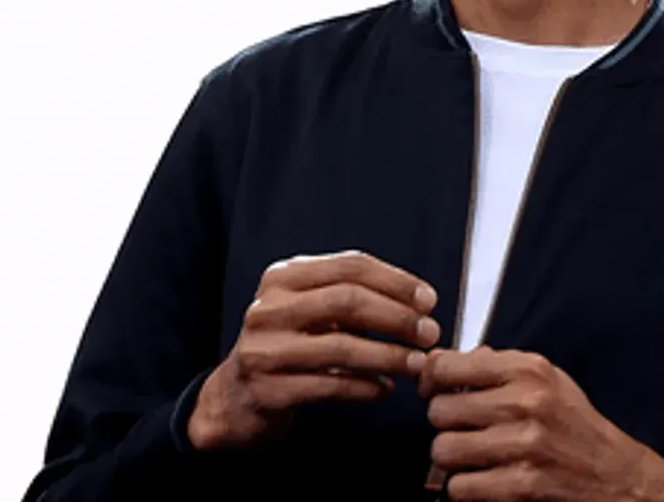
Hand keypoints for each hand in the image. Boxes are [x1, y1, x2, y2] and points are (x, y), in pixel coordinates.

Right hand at [187, 250, 440, 449]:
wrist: (234, 396)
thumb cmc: (288, 344)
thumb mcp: (310, 307)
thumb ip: (354, 295)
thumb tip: (420, 303)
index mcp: (284, 277)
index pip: (350, 266)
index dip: (397, 281)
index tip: (428, 300)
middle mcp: (268, 309)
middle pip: (348, 301)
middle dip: (397, 317)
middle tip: (429, 334)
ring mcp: (263, 351)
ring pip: (341, 348)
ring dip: (388, 356)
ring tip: (416, 364)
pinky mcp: (266, 391)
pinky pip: (328, 387)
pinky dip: (364, 387)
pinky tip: (384, 389)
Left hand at [417, 346, 663, 500]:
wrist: (614, 475)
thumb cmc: (574, 426)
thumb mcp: (546, 381)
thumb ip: (496, 369)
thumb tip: (438, 363)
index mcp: (530, 370)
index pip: (450, 365)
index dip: (433, 379)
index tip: (435, 389)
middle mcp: (526, 402)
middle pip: (440, 411)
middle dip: (445, 424)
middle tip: (464, 430)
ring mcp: (523, 445)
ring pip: (443, 450)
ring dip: (453, 460)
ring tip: (474, 457)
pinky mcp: (519, 485)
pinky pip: (459, 487)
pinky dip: (466, 488)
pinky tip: (487, 480)